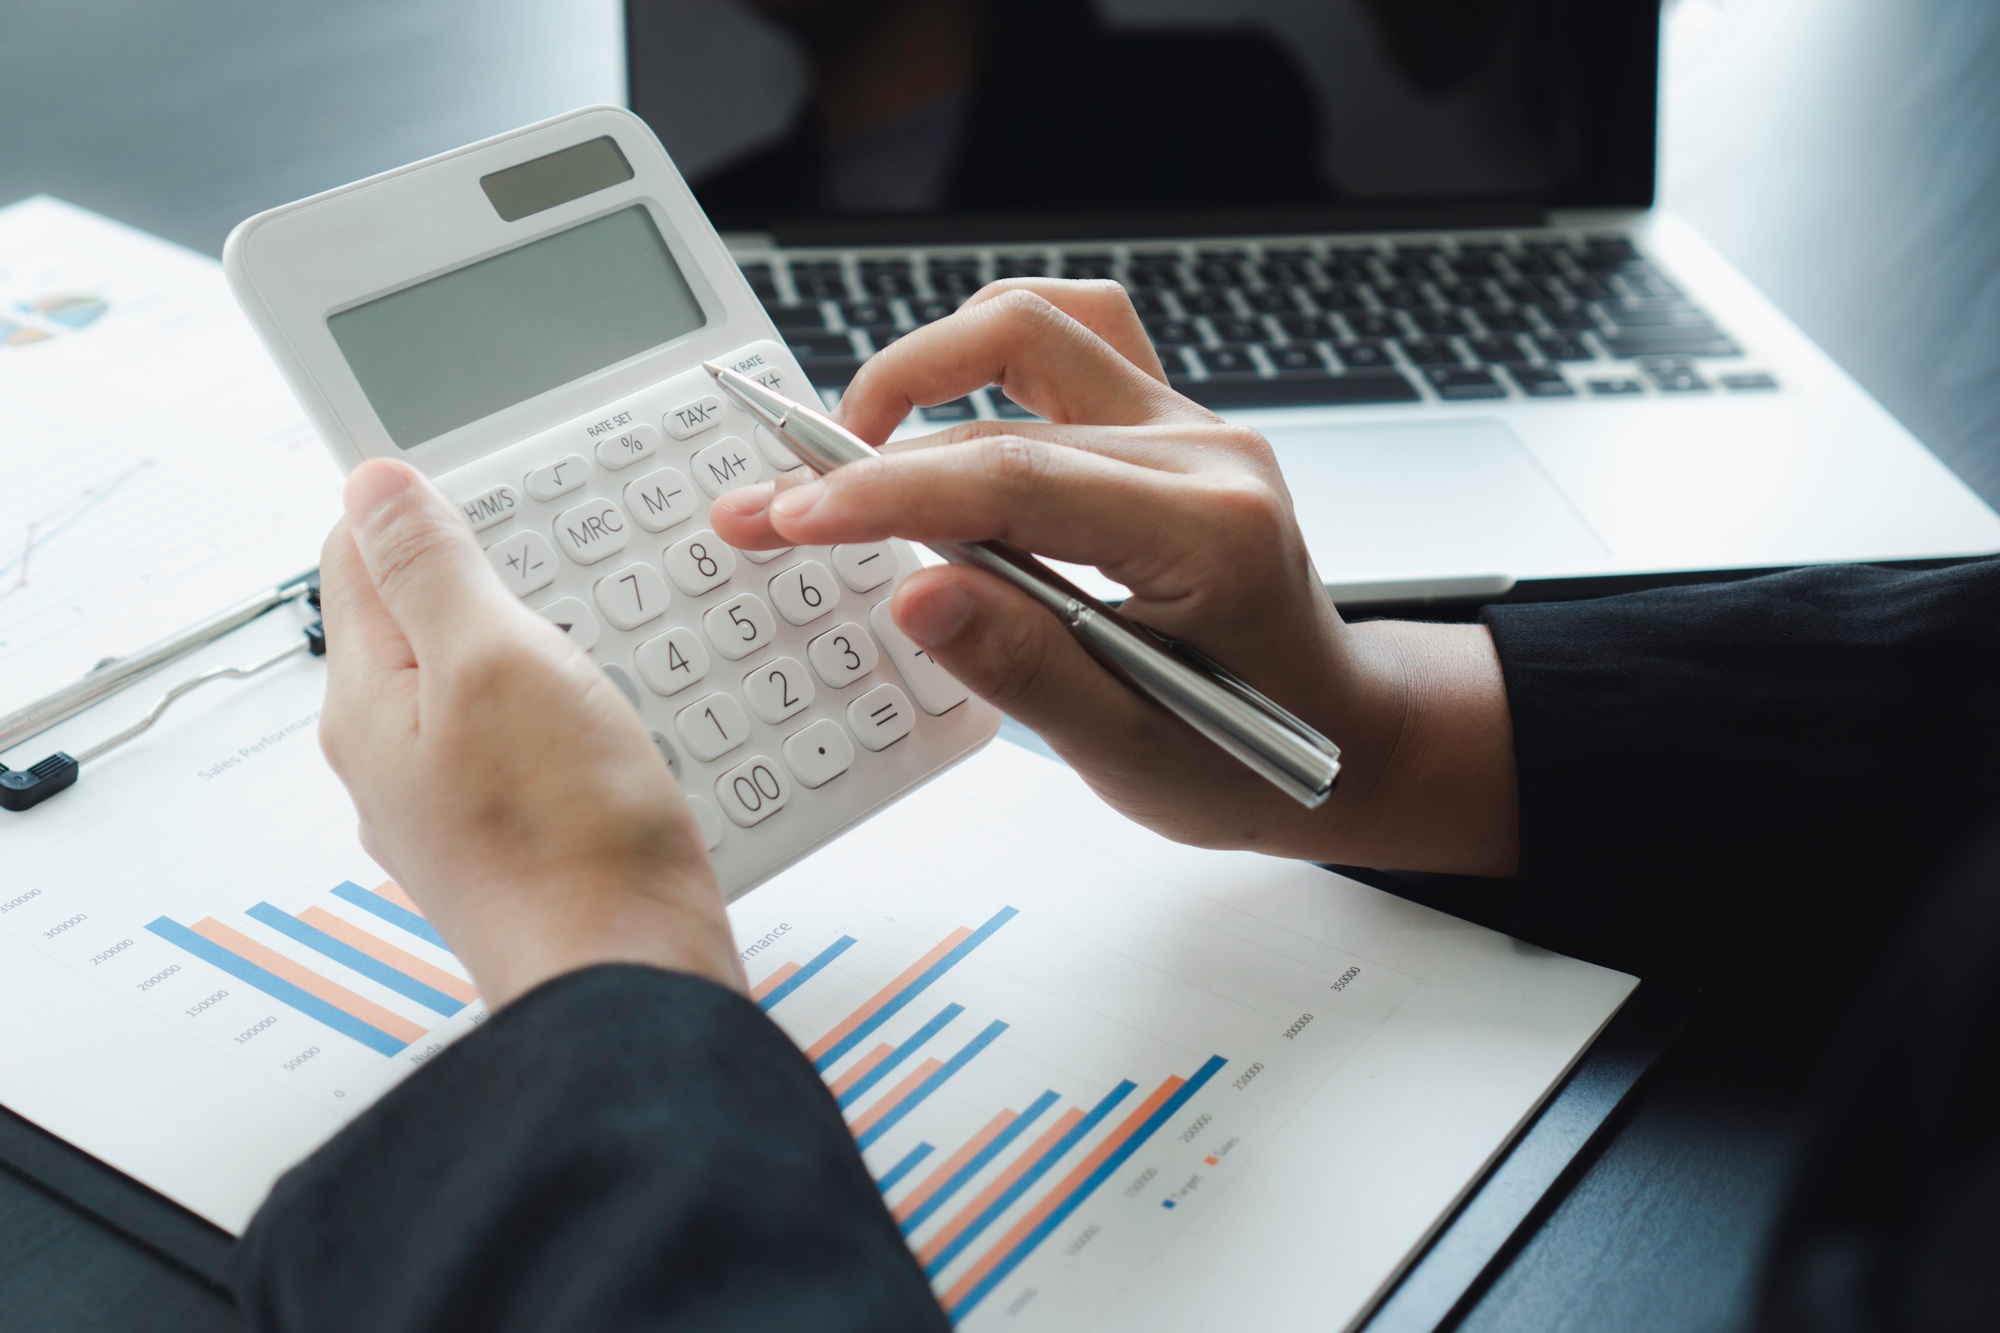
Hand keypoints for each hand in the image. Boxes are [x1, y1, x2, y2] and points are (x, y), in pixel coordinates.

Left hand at [317, 460, 742, 1007]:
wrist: (629, 975)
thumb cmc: (566, 835)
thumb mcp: (496, 661)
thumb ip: (432, 569)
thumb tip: (372, 487)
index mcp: (366, 704)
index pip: (353, 558)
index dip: (412, 507)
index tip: (479, 487)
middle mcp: (392, 758)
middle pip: (419, 623)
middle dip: (483, 580)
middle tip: (553, 563)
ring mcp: (450, 805)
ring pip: (478, 685)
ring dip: (534, 649)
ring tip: (590, 642)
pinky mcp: (512, 838)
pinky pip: (524, 744)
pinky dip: (566, 714)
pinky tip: (612, 722)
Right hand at [713, 281, 1518, 874]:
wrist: (1342, 738)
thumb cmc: (1249, 756)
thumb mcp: (1131, 750)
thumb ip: (1026, 667)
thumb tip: (918, 595)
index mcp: (1209, 530)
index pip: (1019, 475)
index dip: (890, 491)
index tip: (793, 515)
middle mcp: (1206, 451)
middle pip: (1013, 382)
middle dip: (875, 437)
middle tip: (781, 502)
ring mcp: (1191, 425)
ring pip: (1038, 327)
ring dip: (930, 368)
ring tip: (849, 445)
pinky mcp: (1168, 425)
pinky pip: (1069, 338)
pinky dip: (985, 361)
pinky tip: (936, 417)